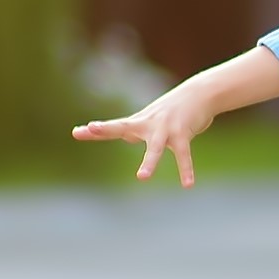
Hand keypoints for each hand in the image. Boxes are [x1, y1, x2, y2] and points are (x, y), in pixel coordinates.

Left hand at [73, 81, 224, 188]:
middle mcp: (149, 123)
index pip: (114, 127)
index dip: (95, 131)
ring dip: (150, 162)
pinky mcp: (183, 133)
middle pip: (124, 126)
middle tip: (91, 127)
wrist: (201, 93)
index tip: (76, 132)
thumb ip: (137, 129)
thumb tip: (125, 137)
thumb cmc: (173, 108)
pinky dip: (186, 170)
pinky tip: (187, 185)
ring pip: (155, 147)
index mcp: (140, 122)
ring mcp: (166, 128)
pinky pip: (183, 154)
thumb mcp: (152, 118)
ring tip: (142, 178)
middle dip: (107, 128)